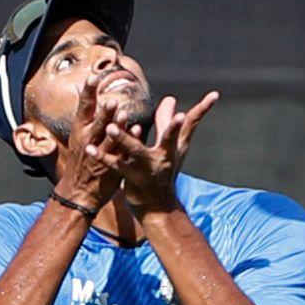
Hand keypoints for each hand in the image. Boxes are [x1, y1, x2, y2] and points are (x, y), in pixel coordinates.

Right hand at [52, 75, 126, 209]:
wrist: (79, 191)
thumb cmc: (81, 160)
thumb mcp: (79, 137)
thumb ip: (87, 117)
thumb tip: (87, 93)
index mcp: (79, 130)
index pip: (83, 107)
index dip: (88, 92)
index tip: (92, 77)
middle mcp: (87, 139)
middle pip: (96, 121)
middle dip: (103, 111)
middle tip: (111, 99)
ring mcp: (99, 152)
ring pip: (108, 137)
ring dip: (116, 125)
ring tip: (124, 113)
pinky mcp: (110, 164)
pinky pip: (121, 150)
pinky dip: (128, 140)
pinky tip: (136, 130)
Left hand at [91, 91, 218, 217]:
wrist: (157, 208)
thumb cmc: (163, 174)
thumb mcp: (170, 150)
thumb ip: (167, 122)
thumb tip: (170, 98)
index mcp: (174, 147)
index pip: (191, 124)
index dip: (203, 109)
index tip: (214, 95)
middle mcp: (165, 156)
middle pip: (170, 139)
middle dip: (173, 127)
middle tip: (179, 115)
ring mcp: (149, 169)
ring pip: (136, 151)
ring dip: (124, 139)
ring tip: (111, 126)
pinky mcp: (132, 179)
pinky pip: (116, 166)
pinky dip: (103, 157)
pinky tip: (90, 148)